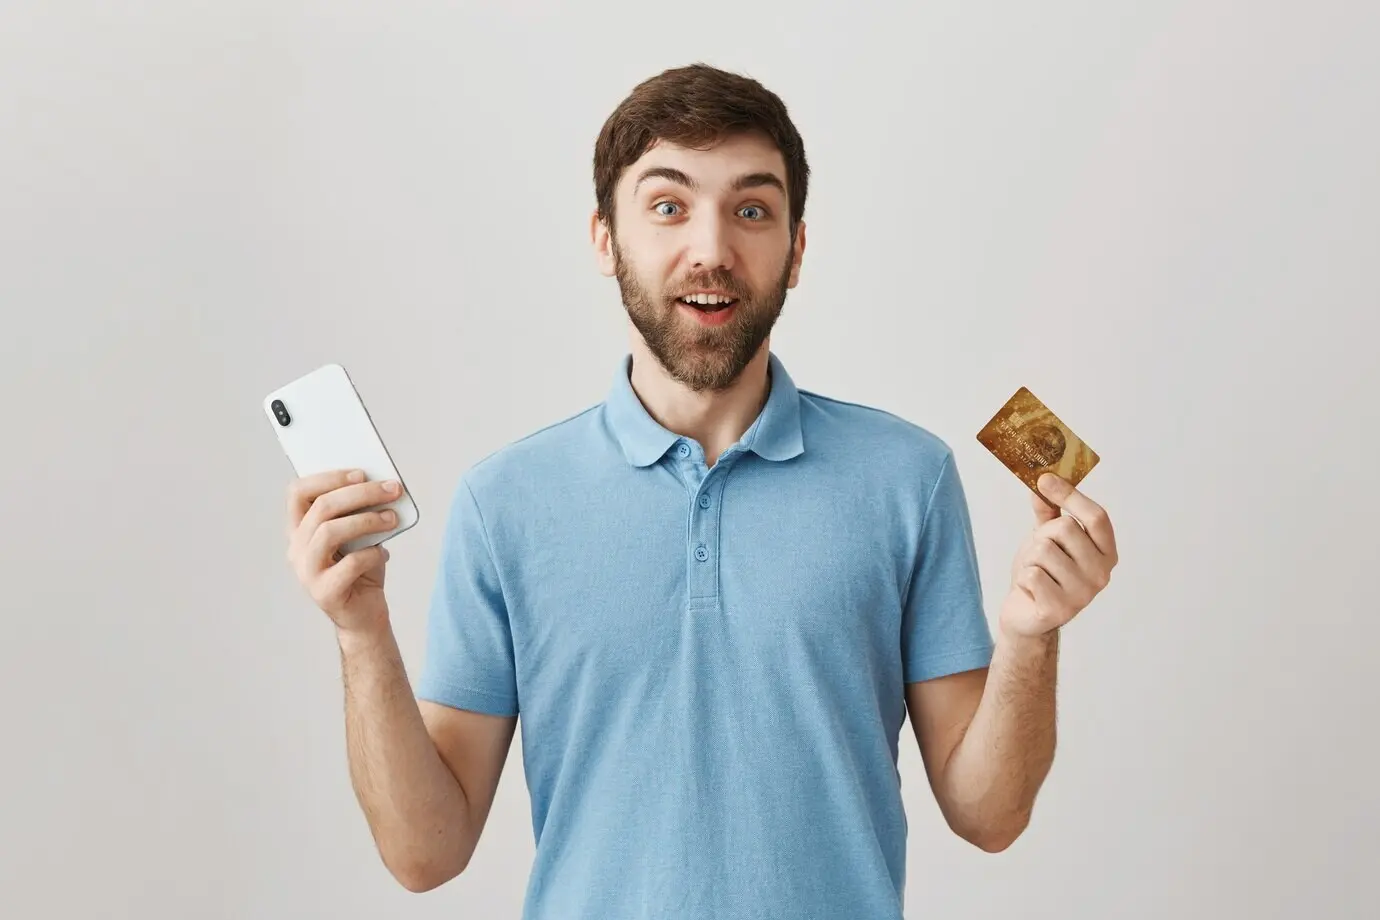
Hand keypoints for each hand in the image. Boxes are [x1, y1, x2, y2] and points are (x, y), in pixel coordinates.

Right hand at [285, 469, 403, 635]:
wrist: (364, 615)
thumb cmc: (361, 570)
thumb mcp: (359, 536)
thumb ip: (359, 512)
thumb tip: (380, 484)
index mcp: (300, 529)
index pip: (298, 492)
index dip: (328, 477)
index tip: (361, 472)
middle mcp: (296, 549)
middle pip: (321, 507)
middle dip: (361, 493)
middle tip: (392, 489)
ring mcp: (307, 572)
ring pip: (330, 531)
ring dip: (367, 520)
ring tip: (393, 519)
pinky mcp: (325, 593)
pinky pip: (350, 564)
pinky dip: (372, 554)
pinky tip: (384, 554)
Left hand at [999, 473, 1118, 639]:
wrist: (1025, 615)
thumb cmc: (1042, 572)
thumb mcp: (1047, 538)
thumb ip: (1049, 512)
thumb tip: (1044, 479)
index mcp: (1106, 554)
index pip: (1097, 517)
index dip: (1071, 495)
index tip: (1045, 479)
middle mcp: (1101, 575)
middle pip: (1066, 529)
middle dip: (1043, 536)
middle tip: (1040, 553)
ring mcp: (1082, 595)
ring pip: (1044, 550)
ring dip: (1030, 558)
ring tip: (1036, 573)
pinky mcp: (1059, 610)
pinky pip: (1032, 574)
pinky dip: (1023, 578)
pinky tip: (1030, 590)